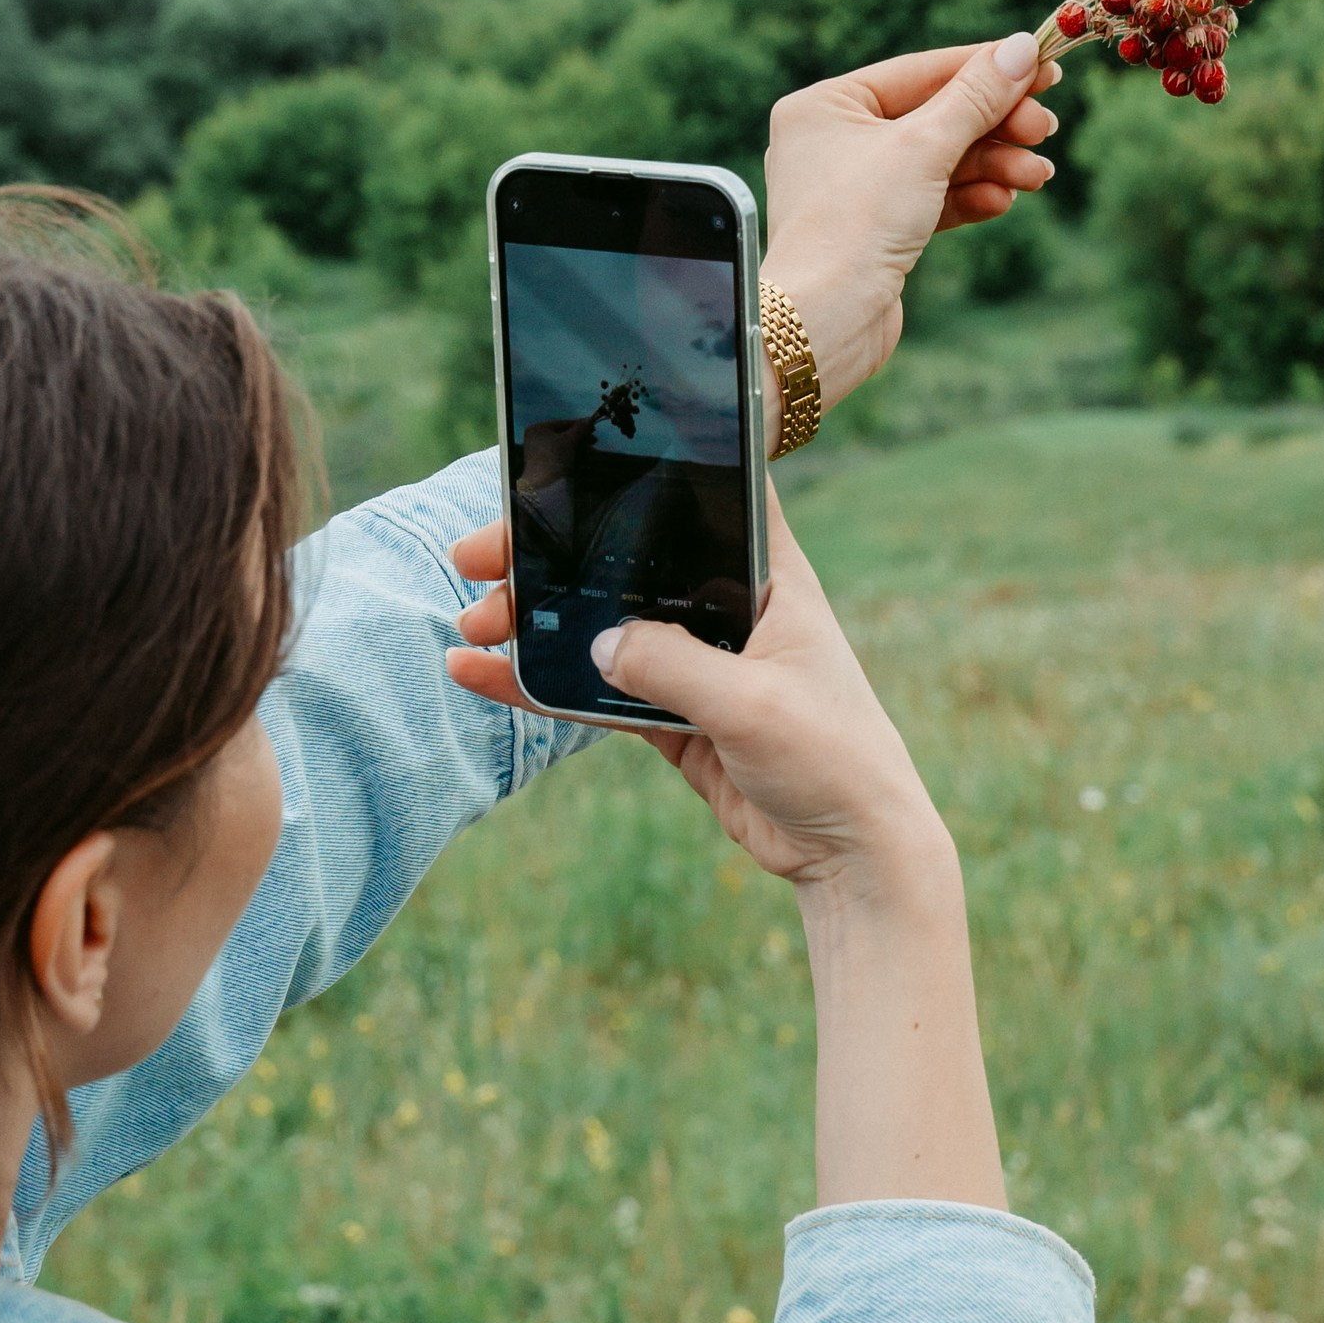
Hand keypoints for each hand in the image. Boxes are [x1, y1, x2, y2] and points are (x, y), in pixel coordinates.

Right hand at [446, 506, 1003, 1208]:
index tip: (553, 468)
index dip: (629, 474)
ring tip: (470, 623)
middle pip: (626, 563)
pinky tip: (484, 675)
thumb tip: (595, 642)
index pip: (698, 499)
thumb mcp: (751, 703)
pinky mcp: (675, 719)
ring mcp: (698, 663)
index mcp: (770, 577)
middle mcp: (730, 607)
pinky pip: (597, 692)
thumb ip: (671, 665)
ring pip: (602, 627)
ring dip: (536, 622)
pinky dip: (543, 685)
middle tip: (476, 558)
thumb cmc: (833, 758)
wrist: (853, 854)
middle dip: (550, 558)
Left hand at [763, 32, 1061, 427]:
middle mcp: (833, 141)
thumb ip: (977, 97)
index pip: (920, 71)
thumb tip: (1023, 48)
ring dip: (993, 165)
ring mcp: (854, 189)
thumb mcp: (925, 147)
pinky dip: (970, 197)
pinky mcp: (875, 232)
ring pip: (939, 162)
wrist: (826, 322)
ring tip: (1037, 175)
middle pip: (934, 117)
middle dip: (995, 126)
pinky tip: (1003, 202)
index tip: (1045, 66)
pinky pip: (932, 199)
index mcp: (824, 105)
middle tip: (1047, 130)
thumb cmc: (857, 223)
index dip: (987, 68)